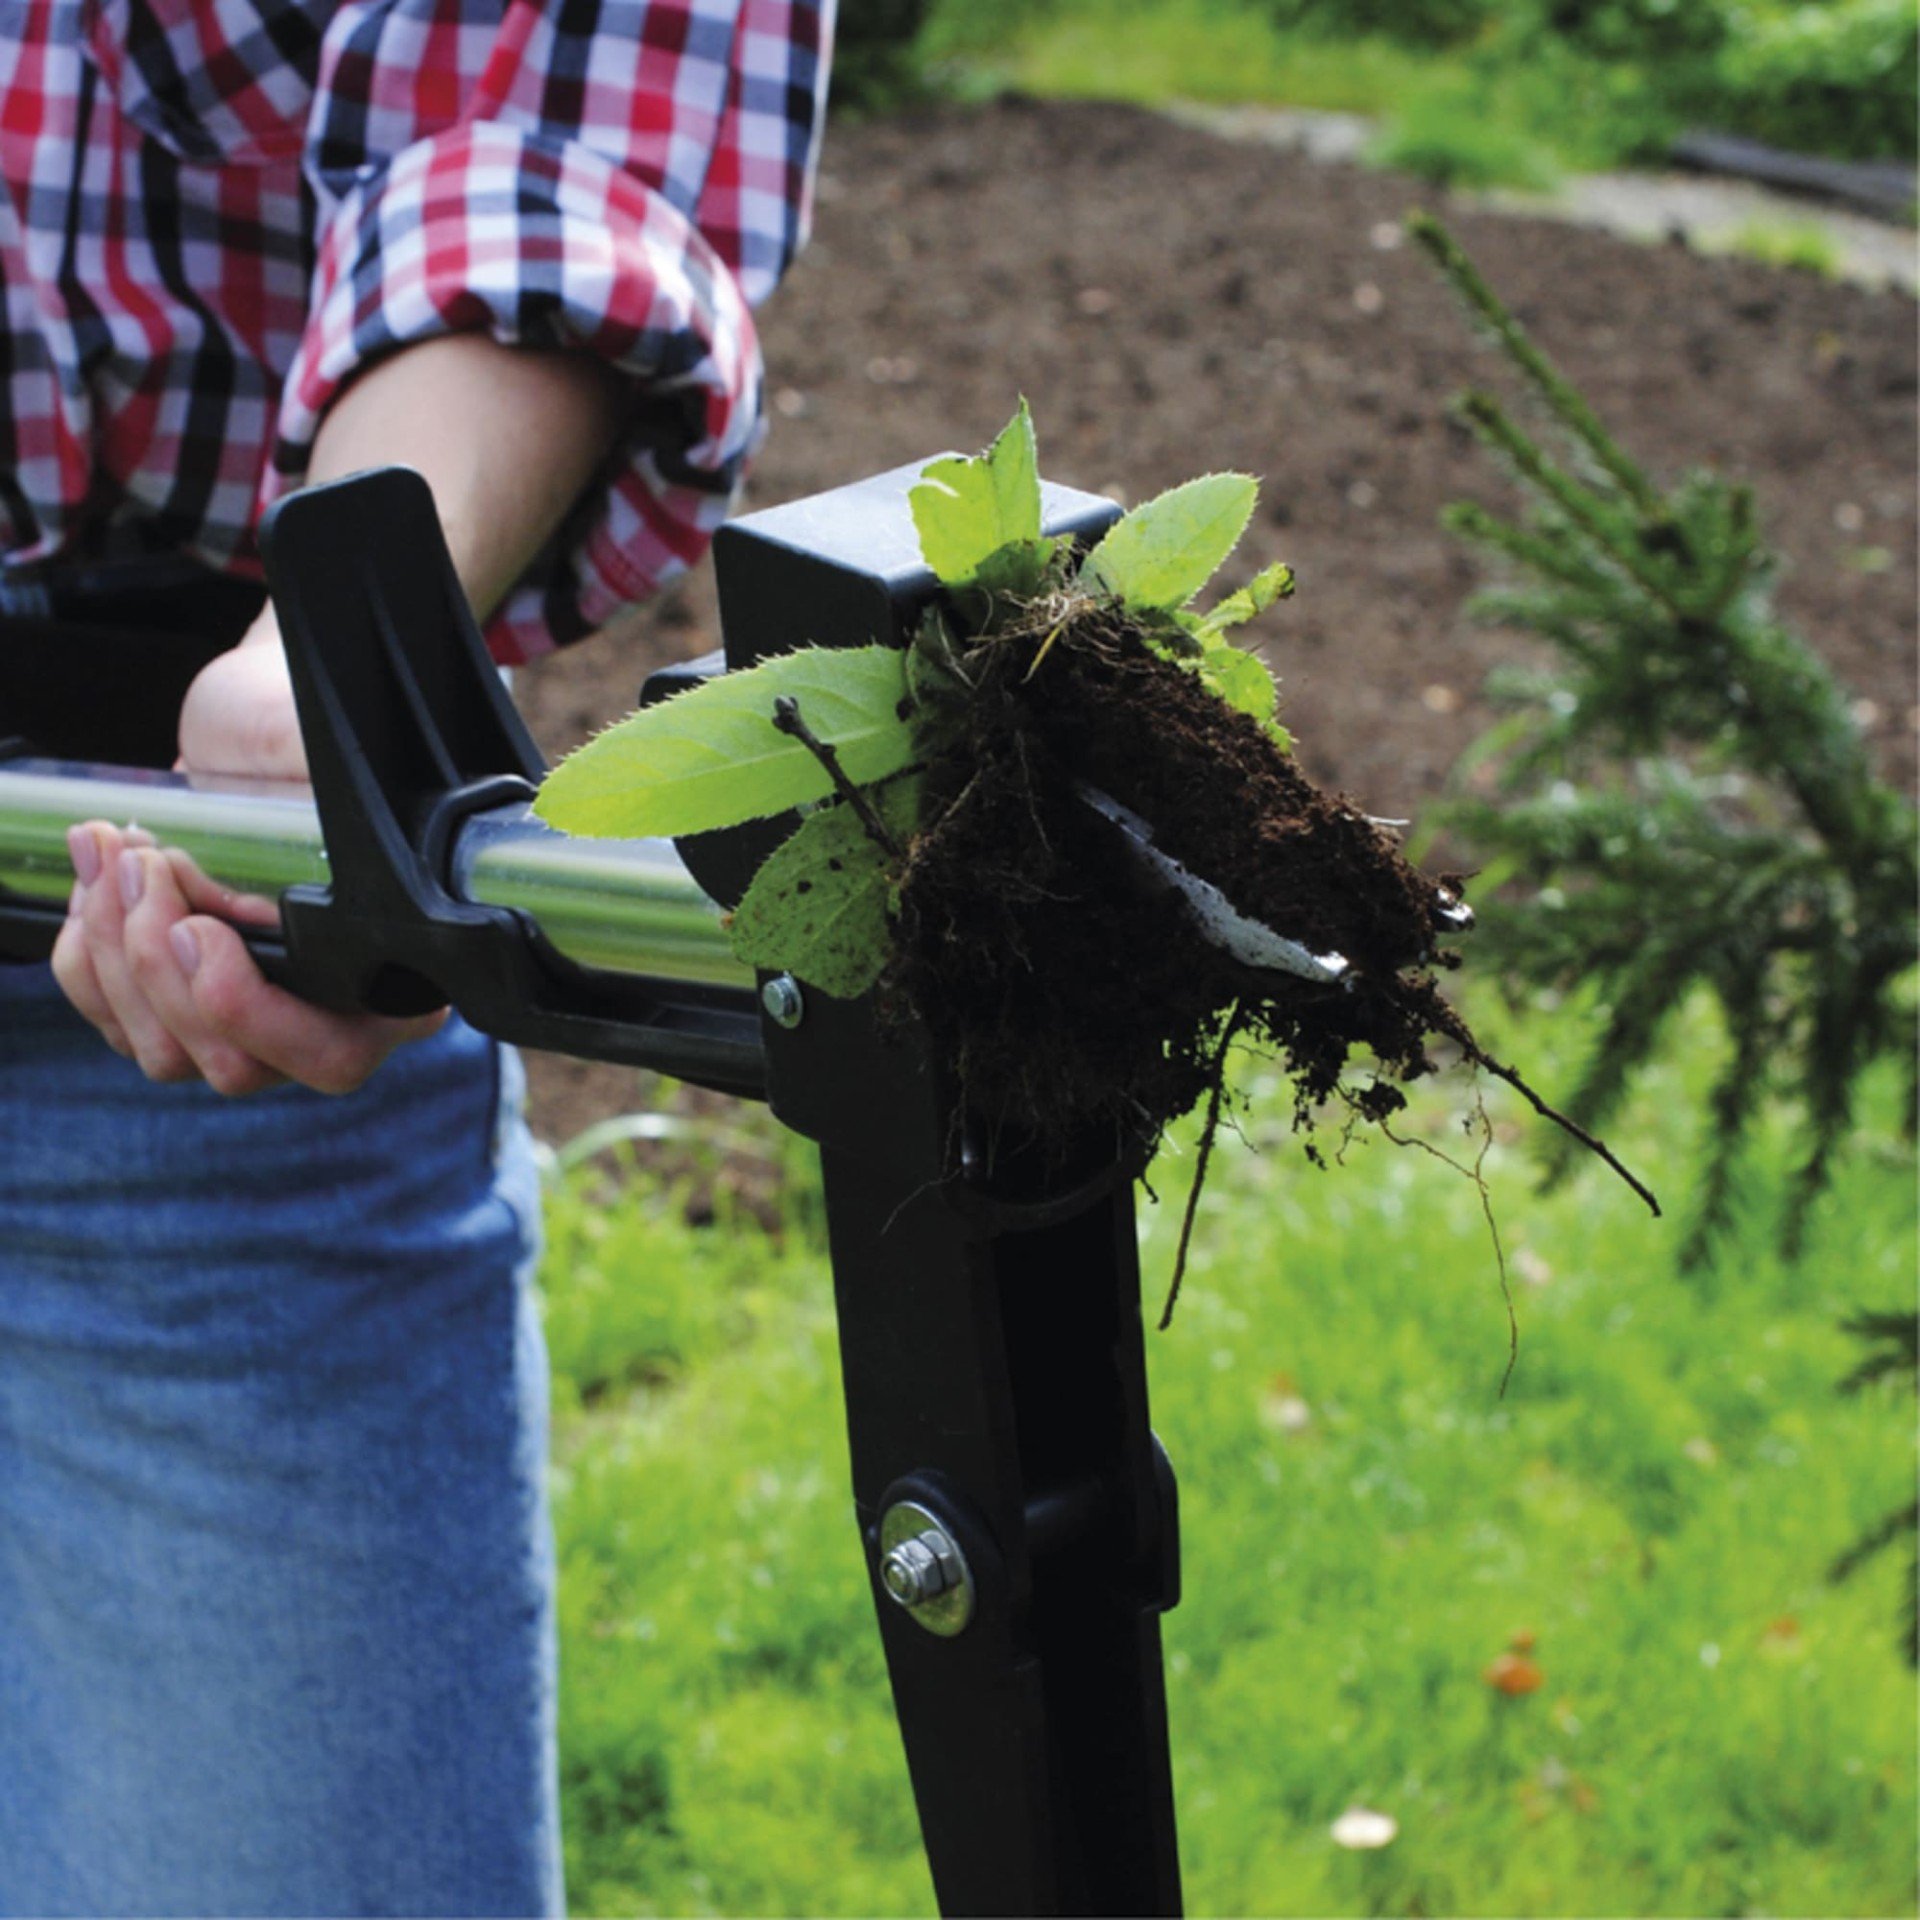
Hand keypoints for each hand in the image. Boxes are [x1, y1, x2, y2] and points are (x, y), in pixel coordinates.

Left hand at [51, 617, 446, 1094]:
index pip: (331, 1049)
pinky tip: (95, 885)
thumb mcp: (320, 758)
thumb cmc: (291, 740)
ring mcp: (250, 1029)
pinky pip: (122, 1027)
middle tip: (141, 866)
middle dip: (162, 970)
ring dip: (115, 957)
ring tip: (110, 854)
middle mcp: (329, 1022)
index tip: (197, 927)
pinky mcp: (181, 1013)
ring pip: (169, 1055)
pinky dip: (88, 961)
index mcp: (395, 980)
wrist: (246, 731)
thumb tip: (334, 803)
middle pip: (237, 1066)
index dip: (250, 1010)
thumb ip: (344, 793)